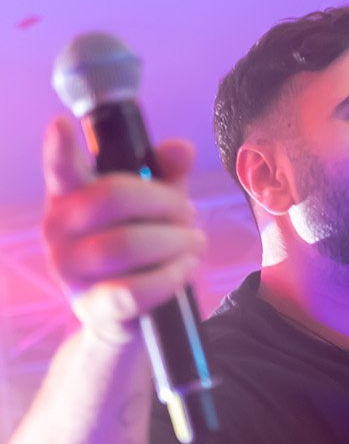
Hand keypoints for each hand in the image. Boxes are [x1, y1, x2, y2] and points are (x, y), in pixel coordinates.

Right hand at [42, 118, 205, 344]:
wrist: (128, 318)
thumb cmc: (141, 252)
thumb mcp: (157, 208)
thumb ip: (167, 175)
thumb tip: (180, 148)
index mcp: (71, 200)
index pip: (61, 170)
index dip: (59, 149)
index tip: (60, 125)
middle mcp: (60, 233)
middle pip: (112, 198)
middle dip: (166, 203)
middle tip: (190, 215)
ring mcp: (71, 273)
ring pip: (126, 243)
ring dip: (175, 241)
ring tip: (194, 244)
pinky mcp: (93, 309)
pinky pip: (133, 291)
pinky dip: (169, 277)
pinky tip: (185, 268)